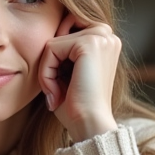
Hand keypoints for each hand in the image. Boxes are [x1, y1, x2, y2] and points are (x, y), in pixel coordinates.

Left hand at [39, 13, 120, 141]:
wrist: (89, 125)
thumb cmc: (76, 105)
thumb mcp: (68, 71)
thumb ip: (62, 49)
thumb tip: (50, 31)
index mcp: (106, 41)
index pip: (66, 30)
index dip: (56, 56)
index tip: (62, 84)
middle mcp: (108, 36)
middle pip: (59, 32)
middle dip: (51, 60)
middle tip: (57, 88)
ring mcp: (101, 37)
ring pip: (53, 42)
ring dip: (48, 69)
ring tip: (57, 91)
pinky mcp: (89, 44)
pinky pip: (51, 48)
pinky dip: (46, 72)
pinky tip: (57, 91)